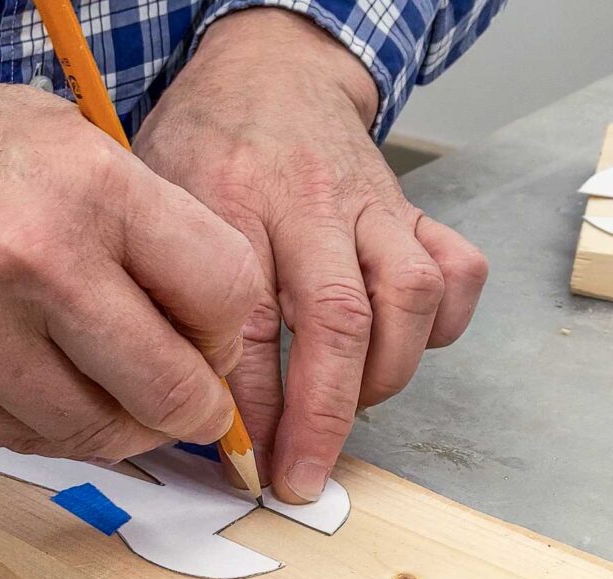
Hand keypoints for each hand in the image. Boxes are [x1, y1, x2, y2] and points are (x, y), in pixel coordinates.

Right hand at [0, 52, 263, 459]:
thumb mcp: (68, 141)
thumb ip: (150, 225)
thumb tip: (211, 320)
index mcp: (90, 189)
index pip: (223, 292)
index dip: (228, 332)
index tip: (211, 341)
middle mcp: (31, 264)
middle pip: (169, 389)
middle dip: (195, 410)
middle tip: (190, 404)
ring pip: (97, 434)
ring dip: (124, 427)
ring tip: (115, 395)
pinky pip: (23, 441)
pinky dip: (50, 426)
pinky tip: (43, 385)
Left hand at [134, 9, 487, 502]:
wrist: (269, 70)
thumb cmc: (206, 141)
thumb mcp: (155, 196)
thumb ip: (166, 282)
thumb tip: (184, 392)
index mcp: (231, 195)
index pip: (246, 317)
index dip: (249, 402)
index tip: (243, 458)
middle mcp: (310, 201)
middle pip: (336, 315)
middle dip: (324, 413)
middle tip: (303, 474)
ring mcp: (372, 203)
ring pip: (409, 294)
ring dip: (385, 373)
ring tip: (349, 407)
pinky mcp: (412, 208)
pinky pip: (457, 269)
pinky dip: (443, 323)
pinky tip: (404, 346)